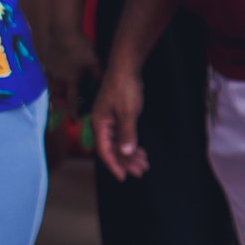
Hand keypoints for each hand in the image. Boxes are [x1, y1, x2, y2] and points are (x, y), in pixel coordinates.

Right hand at [46, 27, 100, 117]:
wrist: (63, 32)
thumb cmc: (80, 47)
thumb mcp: (93, 61)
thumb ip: (98, 74)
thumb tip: (105, 84)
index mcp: (71, 79)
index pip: (72, 101)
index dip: (74, 112)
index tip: (74, 121)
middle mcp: (59, 78)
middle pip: (59, 97)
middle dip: (62, 105)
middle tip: (66, 109)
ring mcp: (51, 71)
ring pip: (52, 88)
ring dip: (56, 95)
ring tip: (60, 98)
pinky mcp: (47, 63)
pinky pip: (48, 78)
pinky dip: (52, 82)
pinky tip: (55, 81)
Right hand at [92, 65, 147, 179]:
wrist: (126, 68)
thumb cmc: (124, 88)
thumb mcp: (128, 113)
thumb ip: (127, 133)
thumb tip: (126, 152)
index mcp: (99, 124)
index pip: (105, 151)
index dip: (114, 165)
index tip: (124, 177)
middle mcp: (101, 124)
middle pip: (112, 149)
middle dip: (127, 161)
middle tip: (141, 171)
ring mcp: (109, 120)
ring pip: (118, 143)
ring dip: (130, 154)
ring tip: (144, 163)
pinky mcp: (116, 116)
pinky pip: (122, 135)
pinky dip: (131, 143)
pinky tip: (140, 151)